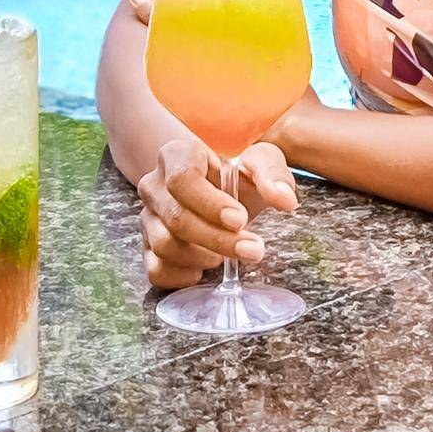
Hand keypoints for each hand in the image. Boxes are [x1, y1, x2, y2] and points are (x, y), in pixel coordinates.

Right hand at [137, 135, 300, 290]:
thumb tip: (285, 200)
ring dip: (203, 257)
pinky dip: (183, 276)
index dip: (210, 204)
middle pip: (176, 218)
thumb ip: (273, 175)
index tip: (241, 219)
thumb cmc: (236, 175)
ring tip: (228, 254)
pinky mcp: (147, 246)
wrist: (217, 189)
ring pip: (163, 245)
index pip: (182, 179)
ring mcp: (147, 217)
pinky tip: (205, 267)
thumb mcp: (260, 161)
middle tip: (253, 249)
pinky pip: (156, 270)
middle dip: (217, 239)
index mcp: (177, 155)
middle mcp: (154, 185)